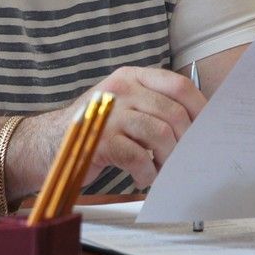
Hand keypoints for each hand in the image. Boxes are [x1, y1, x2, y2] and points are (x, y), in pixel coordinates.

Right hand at [25, 66, 205, 191]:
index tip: (209, 129)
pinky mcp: (100, 140)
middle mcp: (121, 89)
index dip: (200, 108)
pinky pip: (139, 157)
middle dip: (186, 142)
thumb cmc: (93, 128)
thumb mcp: (121, 104)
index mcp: (131, 76)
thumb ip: (152, 105)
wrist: (46, 144)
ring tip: (160, 171)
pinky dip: (147, 173)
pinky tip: (141, 177)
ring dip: (168, 160)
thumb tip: (198, 126)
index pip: (178, 85)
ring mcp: (110, 114)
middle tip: (183, 160)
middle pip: (174, 113)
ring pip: (161, 135)